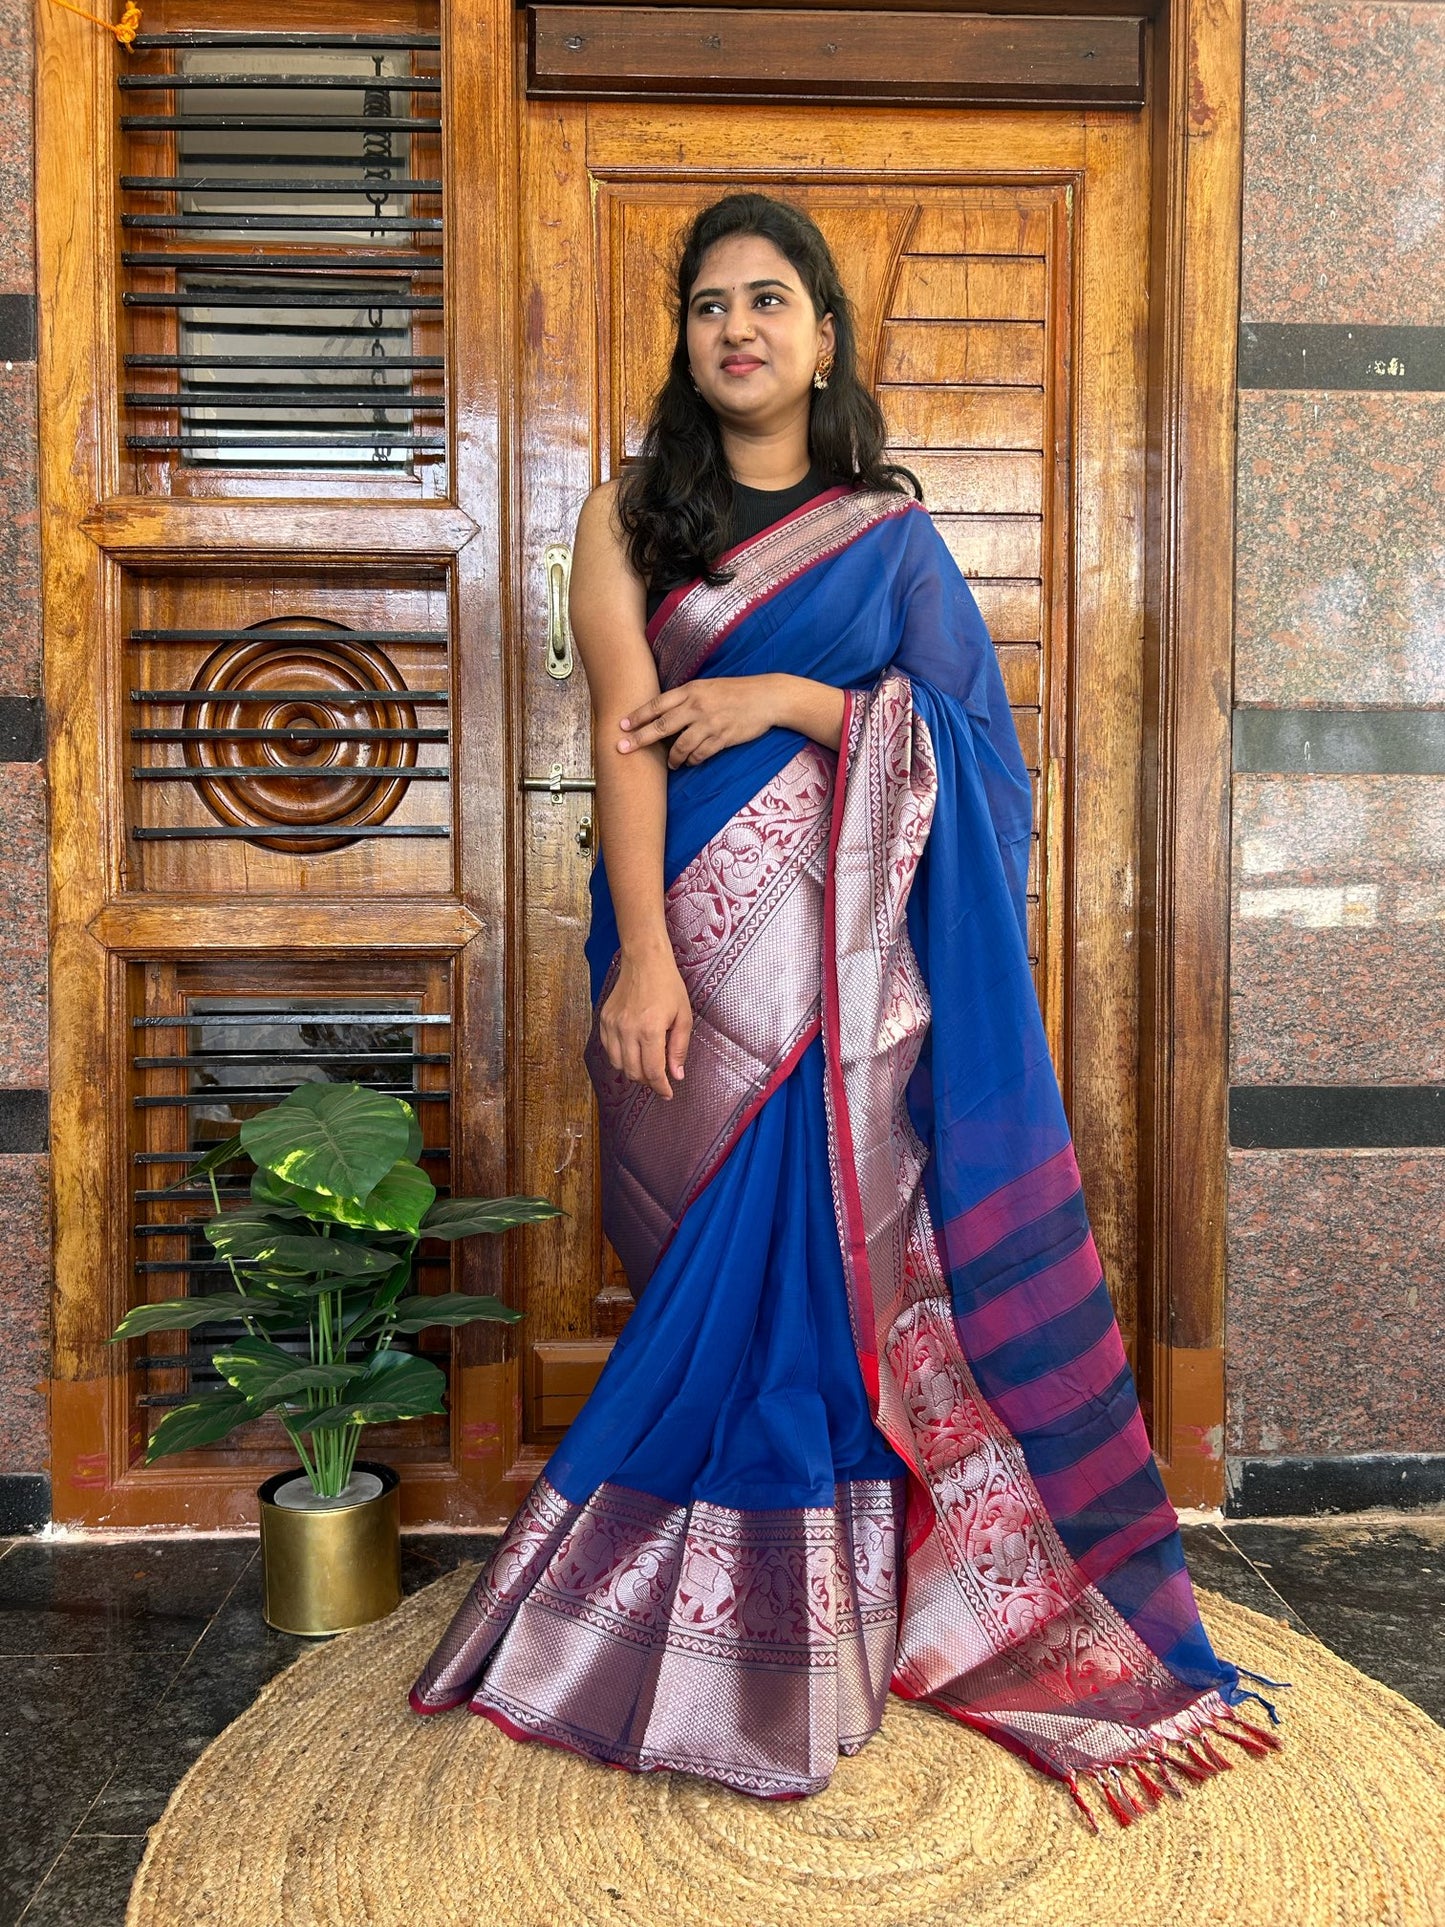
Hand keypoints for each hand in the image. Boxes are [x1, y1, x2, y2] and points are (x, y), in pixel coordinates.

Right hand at [598, 947, 693, 1098]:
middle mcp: (627, 1030)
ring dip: (633, 1071)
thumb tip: (676, 1075)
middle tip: (660, 1077)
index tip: (667, 1093)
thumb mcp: (683, 1017)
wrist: (644, 961)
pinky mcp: (603, 1020)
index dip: (661, 1087)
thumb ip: (679, 1049)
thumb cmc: (668, 986)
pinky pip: (608, 1050)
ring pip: (618, 1065)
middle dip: (648, 1081)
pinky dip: (620, 1057)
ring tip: (646, 1064)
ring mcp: (612, 1025)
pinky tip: (632, 1051)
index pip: (652, 1071)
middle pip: (633, 1072)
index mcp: (649, 1030)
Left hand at [617, 675, 780, 768]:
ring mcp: (710, 723)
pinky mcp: (722, 737)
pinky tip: (690, 762)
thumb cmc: (736, 691)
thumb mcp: (708, 687)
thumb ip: (687, 698)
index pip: (658, 704)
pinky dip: (692, 761)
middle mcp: (697, 706)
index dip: (638, 716)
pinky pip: (700, 754)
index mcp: (691, 690)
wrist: (767, 697)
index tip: (621, 725)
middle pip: (661, 726)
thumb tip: (664, 713)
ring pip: (680, 746)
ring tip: (670, 764)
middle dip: (640, 739)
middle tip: (622, 748)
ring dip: (672, 758)